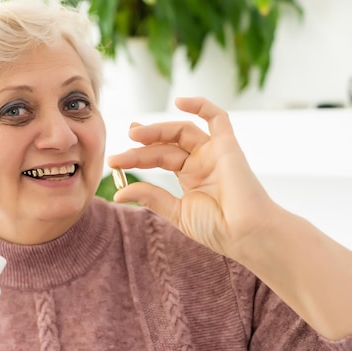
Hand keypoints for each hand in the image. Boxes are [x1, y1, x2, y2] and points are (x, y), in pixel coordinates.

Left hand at [107, 96, 276, 257]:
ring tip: (135, 134)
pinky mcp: (228, 146)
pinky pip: (218, 118)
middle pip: (166, 144)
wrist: (247, 235)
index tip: (116, 160)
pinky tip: (180, 102)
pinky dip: (201, 106)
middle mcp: (201, 161)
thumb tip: (118, 194)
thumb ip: (151, 197)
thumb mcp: (177, 213)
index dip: (137, 156)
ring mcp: (214, 152)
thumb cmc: (218, 229)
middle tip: (121, 149)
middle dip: (142, 144)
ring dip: (158, 130)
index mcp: (191, 177)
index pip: (159, 158)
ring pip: (182, 131)